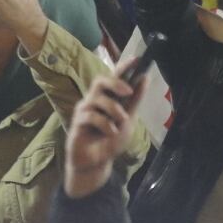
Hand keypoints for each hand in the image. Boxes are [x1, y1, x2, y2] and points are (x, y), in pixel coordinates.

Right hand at [63, 65, 147, 197]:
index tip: (137, 59)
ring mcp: (84, 110)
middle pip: (99, 81)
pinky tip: (111, 132)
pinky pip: (91, 116)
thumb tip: (145, 78)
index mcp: (107, 97)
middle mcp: (94, 100)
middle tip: (127, 92)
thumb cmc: (110, 140)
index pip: (114, 77)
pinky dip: (105, 124)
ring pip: (97, 99)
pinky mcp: (77, 122)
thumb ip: (135, 101)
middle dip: (115, 83)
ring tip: (120, 122)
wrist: (96, 162)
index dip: (123, 67)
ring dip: (113, 110)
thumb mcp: (128, 120)